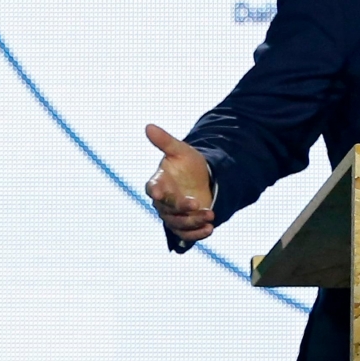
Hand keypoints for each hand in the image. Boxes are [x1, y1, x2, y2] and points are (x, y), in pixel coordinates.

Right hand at [145, 123, 215, 243]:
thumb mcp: (179, 150)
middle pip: (167, 208)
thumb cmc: (187, 163)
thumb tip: (148, 126)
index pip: (152, 188)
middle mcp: (162, 201)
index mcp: (158, 182)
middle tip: (197, 204)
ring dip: (193, 221)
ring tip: (211, 215)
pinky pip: (185, 234)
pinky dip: (196, 234)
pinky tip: (210, 229)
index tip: (157, 192)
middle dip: (181, 207)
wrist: (202, 178)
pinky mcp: (183, 224)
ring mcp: (172, 214)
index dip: (154, 190)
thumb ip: (164, 141)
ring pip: (177, 223)